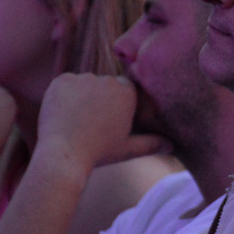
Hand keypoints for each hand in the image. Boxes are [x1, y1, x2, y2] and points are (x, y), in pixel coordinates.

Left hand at [37, 73, 171, 168]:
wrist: (64, 155)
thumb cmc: (99, 153)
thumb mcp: (128, 149)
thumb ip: (151, 144)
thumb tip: (171, 146)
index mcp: (127, 93)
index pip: (124, 88)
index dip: (116, 103)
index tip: (109, 119)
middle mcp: (107, 80)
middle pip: (104, 84)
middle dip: (99, 98)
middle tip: (90, 122)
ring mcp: (83, 78)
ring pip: (84, 84)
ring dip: (82, 96)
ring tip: (75, 120)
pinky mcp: (62, 80)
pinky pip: (65, 84)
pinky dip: (64, 95)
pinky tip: (63, 114)